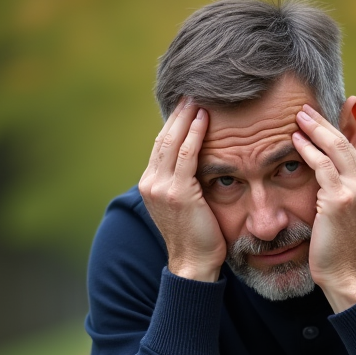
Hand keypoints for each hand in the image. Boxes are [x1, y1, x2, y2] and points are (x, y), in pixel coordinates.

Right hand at [137, 99, 225, 281]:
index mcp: (150, 184)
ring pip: (173, 141)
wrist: (193, 265)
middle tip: (193, 89)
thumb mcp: (186, 204)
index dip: (174, 122)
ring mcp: (161, 187)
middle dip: (179, 112)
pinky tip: (205, 117)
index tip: (187, 102)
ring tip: (200, 95)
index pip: (162, 145)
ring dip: (187, 116)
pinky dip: (195, 133)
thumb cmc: (197, 237)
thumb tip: (201, 161)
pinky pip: (187, 155)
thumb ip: (186, 182)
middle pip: (164, 138)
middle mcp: (150, 182)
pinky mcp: (177, 193)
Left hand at [292, 104, 355, 311]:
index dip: (331, 129)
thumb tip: (321, 169)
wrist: (345, 274)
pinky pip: (321, 166)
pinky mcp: (341, 199)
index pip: (348, 147)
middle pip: (343, 141)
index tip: (313, 116)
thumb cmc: (337, 247)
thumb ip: (334, 186)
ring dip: (314, 129)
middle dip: (322, 121)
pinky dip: (307, 150)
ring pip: (334, 148)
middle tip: (302, 107)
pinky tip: (294, 141)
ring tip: (297, 116)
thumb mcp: (340, 211)